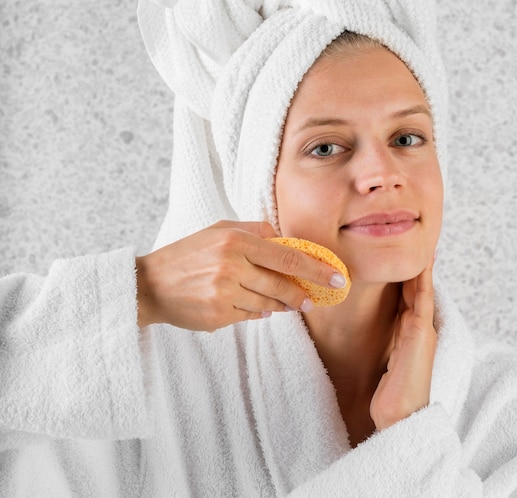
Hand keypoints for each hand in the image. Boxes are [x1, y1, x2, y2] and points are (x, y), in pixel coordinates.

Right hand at [135, 221, 343, 331]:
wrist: (150, 285)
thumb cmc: (188, 253)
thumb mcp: (219, 230)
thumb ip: (255, 231)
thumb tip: (287, 242)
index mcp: (235, 241)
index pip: (288, 258)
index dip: (316, 270)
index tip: (336, 278)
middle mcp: (231, 267)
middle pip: (282, 285)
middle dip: (302, 295)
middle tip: (312, 299)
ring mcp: (224, 294)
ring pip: (268, 304)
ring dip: (278, 304)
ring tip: (278, 301)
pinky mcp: (218, 316)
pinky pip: (251, 316)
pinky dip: (256, 312)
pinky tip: (248, 304)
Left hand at [369, 255, 436, 430]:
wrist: (400, 420)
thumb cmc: (390, 396)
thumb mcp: (386, 364)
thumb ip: (386, 345)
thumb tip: (371, 332)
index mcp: (412, 334)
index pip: (411, 296)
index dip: (410, 274)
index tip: (407, 253)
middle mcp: (421, 329)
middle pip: (418, 288)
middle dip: (418, 265)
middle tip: (418, 239)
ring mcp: (423, 330)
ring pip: (422, 289)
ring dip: (423, 266)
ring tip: (423, 242)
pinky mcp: (421, 334)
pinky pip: (422, 298)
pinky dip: (423, 279)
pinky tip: (421, 262)